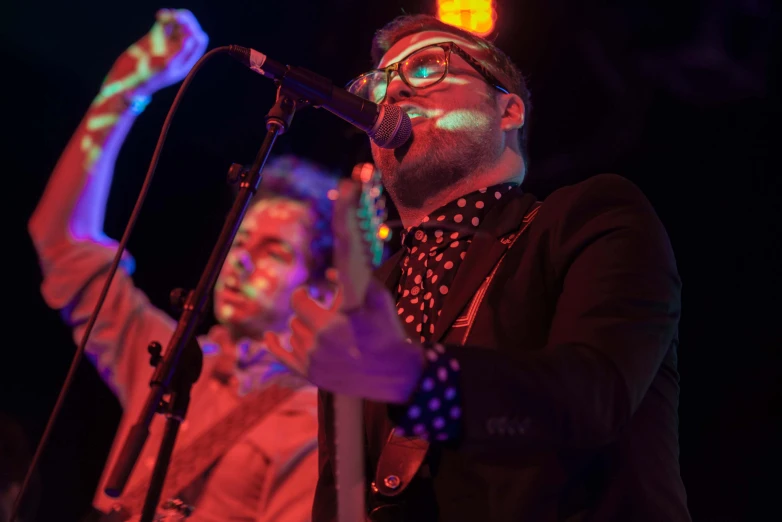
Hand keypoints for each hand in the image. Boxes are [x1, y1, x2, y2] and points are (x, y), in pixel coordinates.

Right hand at [101, 8, 207, 99]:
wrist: (129, 81)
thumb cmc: (149, 80)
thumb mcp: (166, 68)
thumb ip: (179, 54)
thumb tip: (190, 39)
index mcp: (187, 60)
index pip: (199, 40)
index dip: (194, 30)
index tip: (183, 26)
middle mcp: (180, 51)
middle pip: (190, 29)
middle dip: (186, 20)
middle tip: (176, 16)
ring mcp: (167, 43)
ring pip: (178, 24)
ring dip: (174, 16)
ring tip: (165, 15)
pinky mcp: (155, 38)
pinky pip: (164, 24)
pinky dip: (164, 17)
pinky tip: (159, 15)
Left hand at [266, 277, 424, 403]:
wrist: (397, 373)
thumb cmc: (388, 332)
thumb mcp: (377, 299)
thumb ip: (352, 280)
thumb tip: (329, 271)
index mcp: (329, 325)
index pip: (298, 302)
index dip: (302, 294)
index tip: (309, 291)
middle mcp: (317, 346)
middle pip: (296, 319)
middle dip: (308, 313)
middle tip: (322, 312)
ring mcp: (313, 363)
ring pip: (294, 336)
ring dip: (304, 328)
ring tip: (322, 329)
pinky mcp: (313, 376)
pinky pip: (284, 359)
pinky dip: (274, 347)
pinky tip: (268, 338)